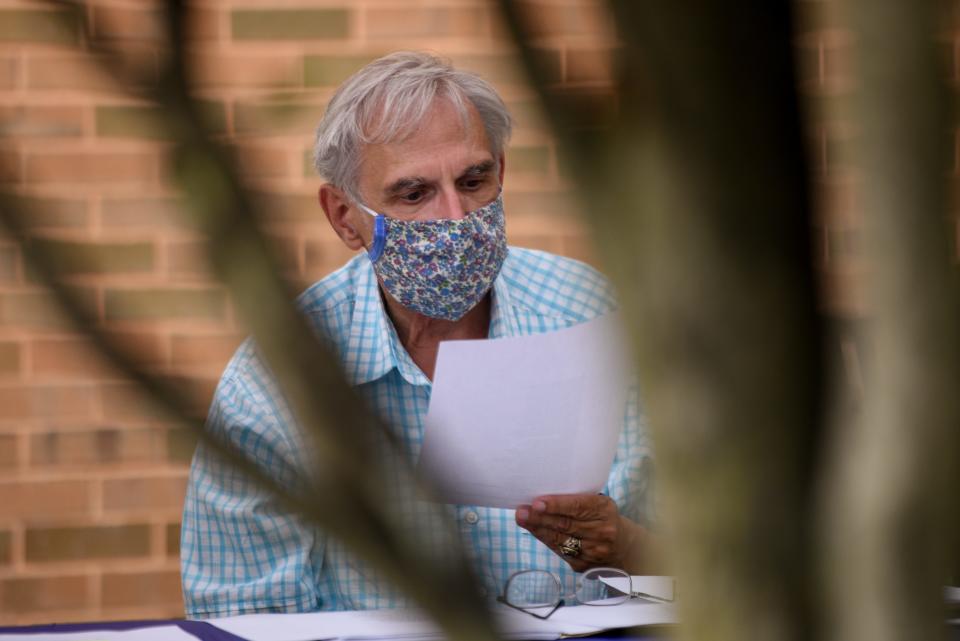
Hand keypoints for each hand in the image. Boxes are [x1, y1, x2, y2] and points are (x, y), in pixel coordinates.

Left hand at [515, 493, 643, 572]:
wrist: (624, 546)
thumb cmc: (603, 517)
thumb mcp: (599, 503)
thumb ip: (578, 499)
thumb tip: (544, 495)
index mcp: (604, 510)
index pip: (578, 507)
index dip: (556, 505)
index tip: (537, 502)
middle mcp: (601, 531)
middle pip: (565, 524)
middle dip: (540, 518)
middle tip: (521, 511)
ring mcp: (593, 551)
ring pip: (560, 540)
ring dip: (538, 529)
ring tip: (522, 519)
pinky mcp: (584, 564)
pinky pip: (560, 552)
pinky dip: (545, 540)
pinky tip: (534, 531)